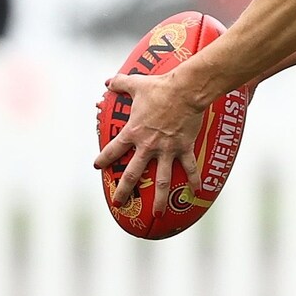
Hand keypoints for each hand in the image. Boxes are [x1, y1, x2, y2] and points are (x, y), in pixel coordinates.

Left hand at [94, 70, 205, 205]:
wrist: (186, 90)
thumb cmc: (160, 87)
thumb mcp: (135, 83)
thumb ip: (120, 84)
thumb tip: (107, 81)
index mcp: (133, 133)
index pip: (113, 150)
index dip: (104, 160)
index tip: (98, 168)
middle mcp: (147, 146)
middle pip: (132, 174)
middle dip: (124, 191)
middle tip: (118, 203)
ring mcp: (167, 150)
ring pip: (161, 179)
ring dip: (160, 198)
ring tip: (158, 213)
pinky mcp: (184, 148)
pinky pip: (189, 167)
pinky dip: (193, 180)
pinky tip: (197, 192)